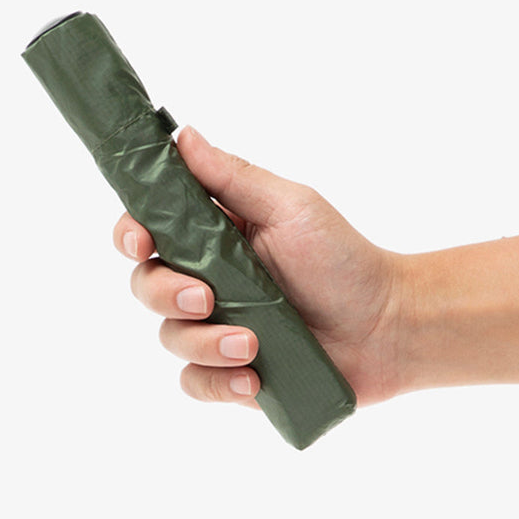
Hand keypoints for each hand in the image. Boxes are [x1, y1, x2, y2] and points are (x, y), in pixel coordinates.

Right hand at [112, 126, 404, 408]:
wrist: (387, 326)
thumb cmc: (343, 259)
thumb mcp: (290, 207)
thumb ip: (232, 176)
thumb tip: (182, 136)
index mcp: (213, 235)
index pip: (148, 229)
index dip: (132, 234)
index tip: (143, 241)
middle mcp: (206, 280)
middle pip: (145, 284)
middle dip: (166, 293)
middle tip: (207, 298)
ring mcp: (216, 328)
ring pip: (170, 337)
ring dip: (204, 344)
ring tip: (252, 345)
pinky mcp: (232, 371)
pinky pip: (195, 383)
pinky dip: (217, 383)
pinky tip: (251, 380)